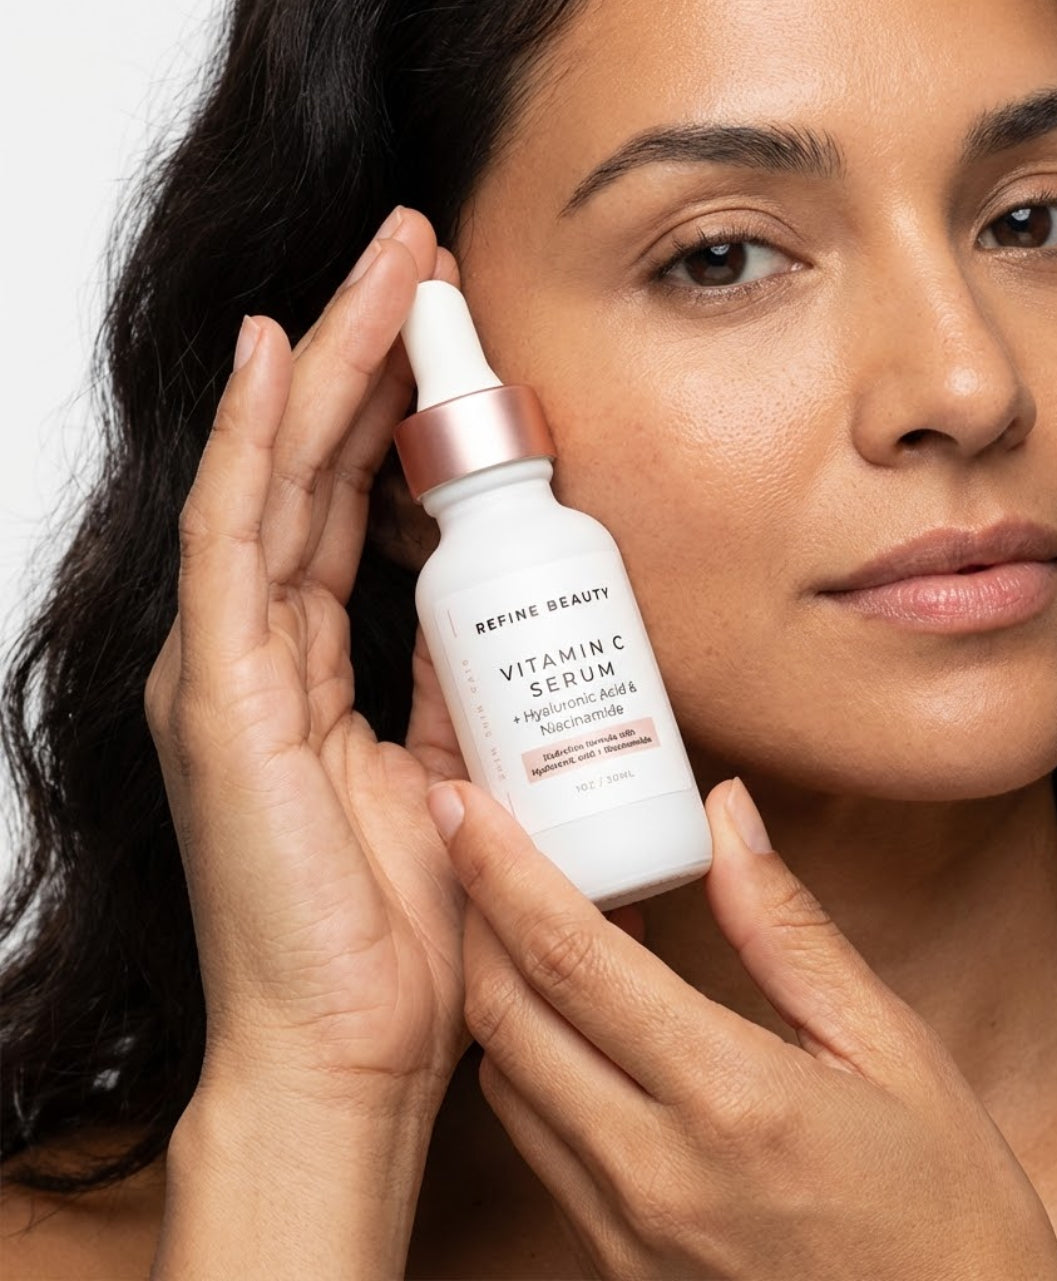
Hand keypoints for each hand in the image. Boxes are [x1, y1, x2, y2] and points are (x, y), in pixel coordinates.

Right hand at [144, 208, 468, 1116]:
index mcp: (306, 668)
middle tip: (418, 257)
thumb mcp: (445, 771)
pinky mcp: (221, 693)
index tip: (451, 336)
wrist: (349, 1044)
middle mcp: (257, 650)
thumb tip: (493, 619)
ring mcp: (229, 665)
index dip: (392, 412)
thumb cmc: (393, 928)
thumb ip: (452, 690)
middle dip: (365, 354)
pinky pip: (235, 540)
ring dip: (328, 362)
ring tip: (383, 267)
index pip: (346, 505)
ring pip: (275, 476)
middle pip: (310, 468)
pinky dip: (255, 442)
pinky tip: (278, 353)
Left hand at [428, 778, 1056, 1279]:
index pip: (570, 958)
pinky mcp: (616, 1263)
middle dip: (474, 912)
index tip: (459, 802)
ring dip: (497, 984)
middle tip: (479, 839)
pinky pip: (536, 1141)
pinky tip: (570, 1012)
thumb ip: (787, 928)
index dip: (498, 867)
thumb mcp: (892, 1049)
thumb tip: (725, 814)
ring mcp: (623, 1229)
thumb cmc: (946, 1209)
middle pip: (506, 1016)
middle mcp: (651, 1170)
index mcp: (729, 1098)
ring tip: (527, 912)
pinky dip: (529, 1057)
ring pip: (506, 1081)